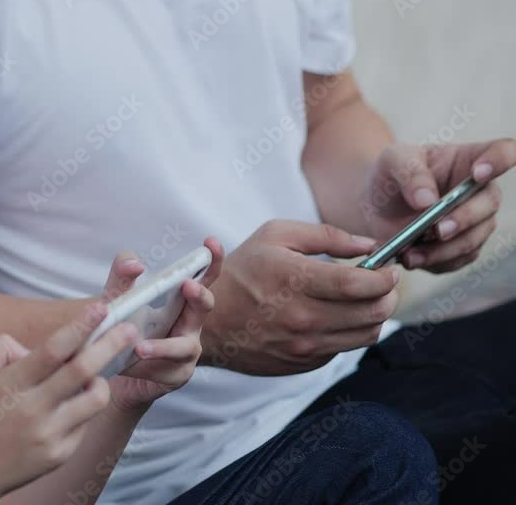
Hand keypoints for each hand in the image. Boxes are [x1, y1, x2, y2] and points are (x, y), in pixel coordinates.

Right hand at [0, 304, 138, 502]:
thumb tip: (33, 346)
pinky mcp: (60, 455)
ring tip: (93, 375)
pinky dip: (82, 408)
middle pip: (84, 370)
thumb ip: (0, 348)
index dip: (81, 326)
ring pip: (95, 399)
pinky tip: (67, 407)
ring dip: (101, 380)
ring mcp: (49, 435)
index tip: (101, 308)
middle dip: (111, 344)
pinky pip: (85, 423)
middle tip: (130, 329)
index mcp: (10, 386)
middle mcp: (33, 410)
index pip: (54, 350)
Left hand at [99, 238, 223, 411]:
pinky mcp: (177, 374)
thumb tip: (137, 264)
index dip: (212, 260)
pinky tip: (132, 362)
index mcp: (181, 299)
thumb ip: (122, 275)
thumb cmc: (122, 325)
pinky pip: (166, 370)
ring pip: (184, 346)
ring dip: (163, 346)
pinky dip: (148, 366)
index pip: (202, 276)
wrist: (111, 367)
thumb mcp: (116, 298)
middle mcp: (190, 322)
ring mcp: (187, 350)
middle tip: (188, 286)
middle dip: (199, 295)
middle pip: (204, 305)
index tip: (211, 242)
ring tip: (140, 347)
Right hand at [200, 220, 400, 375]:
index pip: (359, 285)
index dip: (385, 277)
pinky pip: (344, 348)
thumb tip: (367, 244)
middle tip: (384, 283)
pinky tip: (338, 315)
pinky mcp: (304, 361)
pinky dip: (351, 331)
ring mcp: (304, 345)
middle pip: (373, 313)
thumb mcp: (274, 236)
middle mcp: (302, 317)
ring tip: (366, 299)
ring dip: (376, 315)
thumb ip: (325, 235)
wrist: (208, 322)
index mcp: (295, 281)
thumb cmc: (240, 273)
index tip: (389, 269)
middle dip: (389, 295)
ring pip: (366, 334)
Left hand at [359, 140, 515, 272]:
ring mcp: (474, 222)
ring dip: (444, 249)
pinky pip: (457, 260)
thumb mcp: (393, 161)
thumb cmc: (390, 174)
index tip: (477, 173)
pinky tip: (411, 258)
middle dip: (464, 219)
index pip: (503, 152)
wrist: (373, 206)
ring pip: (474, 239)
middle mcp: (479, 192)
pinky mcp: (460, 248)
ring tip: (411, 253)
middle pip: (490, 203)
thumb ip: (410, 173)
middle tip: (437, 229)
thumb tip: (428, 201)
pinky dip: (435, 262)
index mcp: (469, 159)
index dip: (499, 161)